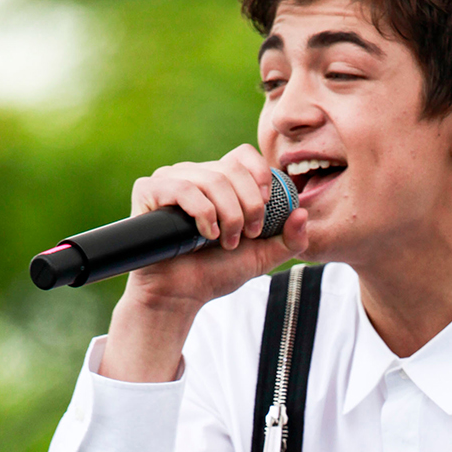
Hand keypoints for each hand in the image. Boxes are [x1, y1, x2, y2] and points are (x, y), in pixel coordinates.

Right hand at [100, 143, 308, 381]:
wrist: (181, 296)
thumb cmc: (216, 273)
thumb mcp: (262, 257)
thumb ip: (289, 240)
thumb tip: (303, 212)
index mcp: (220, 182)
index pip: (244, 156)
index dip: (260, 176)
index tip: (264, 207)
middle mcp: (195, 175)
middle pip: (232, 169)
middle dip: (248, 206)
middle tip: (245, 235)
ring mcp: (170, 180)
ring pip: (212, 178)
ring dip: (227, 215)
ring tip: (223, 241)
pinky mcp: (148, 190)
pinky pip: (183, 187)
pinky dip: (202, 212)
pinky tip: (205, 234)